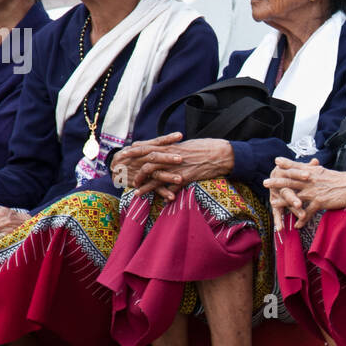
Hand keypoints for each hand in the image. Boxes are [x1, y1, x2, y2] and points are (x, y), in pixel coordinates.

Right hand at [111, 132, 182, 195]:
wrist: (114, 167)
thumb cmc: (132, 155)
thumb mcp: (140, 147)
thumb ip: (154, 144)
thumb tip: (175, 137)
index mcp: (143, 149)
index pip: (156, 142)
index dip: (167, 138)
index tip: (180, 135)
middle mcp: (141, 159)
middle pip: (154, 157)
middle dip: (167, 158)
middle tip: (181, 158)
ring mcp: (141, 171)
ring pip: (155, 173)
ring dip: (167, 177)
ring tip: (180, 179)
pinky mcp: (141, 183)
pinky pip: (152, 188)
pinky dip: (162, 192)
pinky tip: (171, 197)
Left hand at [118, 134, 233, 199]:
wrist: (222, 153)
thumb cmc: (207, 147)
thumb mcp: (187, 145)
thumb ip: (175, 148)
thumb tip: (167, 150)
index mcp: (171, 146)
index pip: (147, 147)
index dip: (134, 152)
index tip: (124, 155)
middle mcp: (171, 156)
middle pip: (146, 163)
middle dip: (134, 171)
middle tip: (126, 177)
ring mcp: (178, 167)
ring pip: (155, 176)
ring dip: (144, 185)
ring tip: (136, 192)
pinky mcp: (186, 177)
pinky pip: (171, 187)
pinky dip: (164, 194)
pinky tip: (161, 200)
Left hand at [263, 157, 345, 228]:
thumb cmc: (342, 180)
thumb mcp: (326, 173)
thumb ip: (316, 171)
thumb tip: (312, 166)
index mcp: (314, 172)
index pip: (297, 166)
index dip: (286, 163)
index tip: (276, 161)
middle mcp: (312, 180)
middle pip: (291, 180)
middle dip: (277, 181)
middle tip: (265, 182)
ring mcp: (315, 192)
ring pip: (296, 196)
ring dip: (283, 201)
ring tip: (273, 204)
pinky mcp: (321, 202)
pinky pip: (308, 212)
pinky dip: (302, 220)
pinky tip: (296, 225)